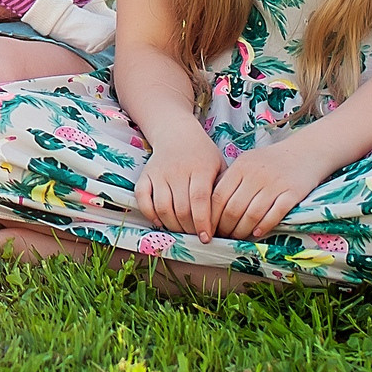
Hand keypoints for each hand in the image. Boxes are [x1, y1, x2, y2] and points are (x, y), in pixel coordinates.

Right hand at [139, 124, 223, 240]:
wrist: (177, 133)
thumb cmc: (203, 155)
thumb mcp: (219, 166)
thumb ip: (223, 190)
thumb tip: (228, 220)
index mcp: (200, 168)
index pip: (200, 200)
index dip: (203, 222)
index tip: (206, 238)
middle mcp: (178, 170)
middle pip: (182, 208)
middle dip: (190, 229)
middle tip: (196, 236)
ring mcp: (159, 172)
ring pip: (163, 207)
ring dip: (172, 226)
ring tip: (182, 231)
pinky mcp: (146, 175)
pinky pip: (142, 198)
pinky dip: (149, 213)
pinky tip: (160, 222)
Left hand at [209, 135, 328, 240]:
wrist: (304, 152)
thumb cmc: (270, 161)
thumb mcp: (247, 162)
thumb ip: (230, 180)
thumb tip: (210, 206)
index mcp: (240, 166)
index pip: (218, 196)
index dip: (211, 216)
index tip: (209, 227)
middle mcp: (255, 174)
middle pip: (234, 208)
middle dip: (226, 227)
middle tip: (224, 236)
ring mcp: (274, 184)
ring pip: (252, 215)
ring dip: (243, 231)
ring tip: (238, 238)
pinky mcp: (292, 193)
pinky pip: (275, 214)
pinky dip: (264, 226)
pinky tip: (257, 233)